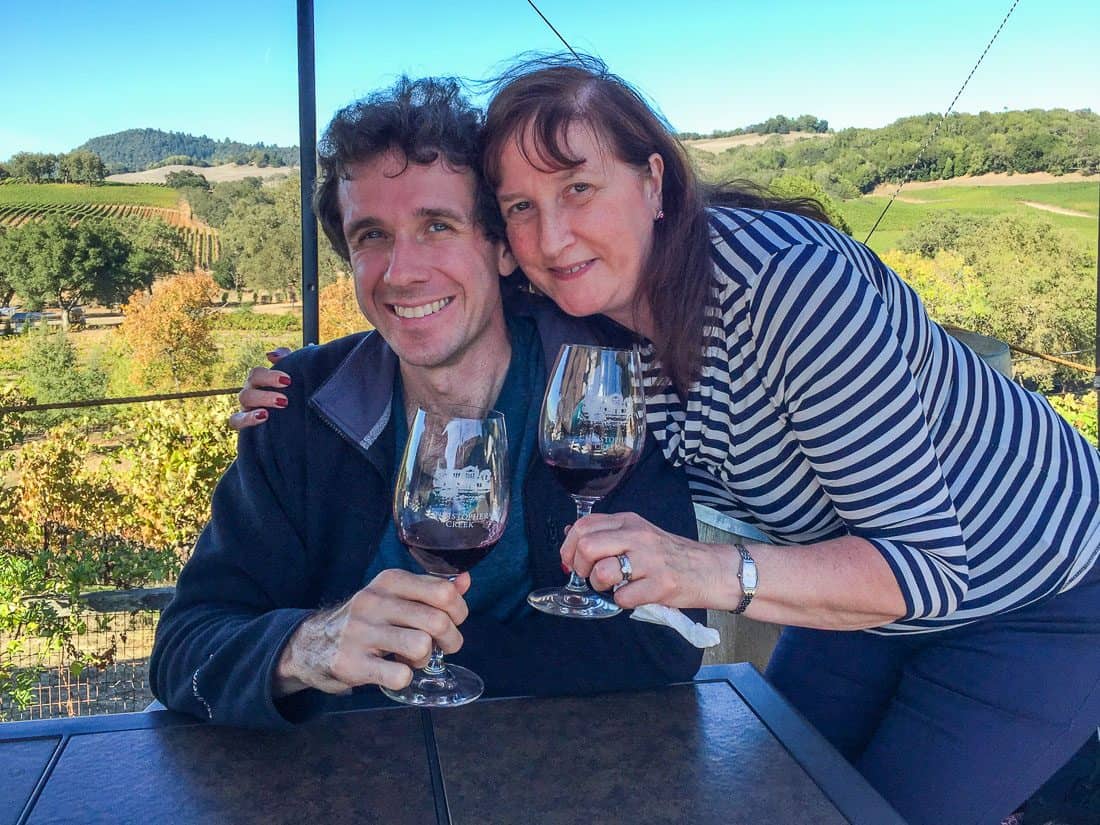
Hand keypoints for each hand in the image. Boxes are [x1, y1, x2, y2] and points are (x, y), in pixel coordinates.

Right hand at [229, 347, 292, 430]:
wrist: (295, 424)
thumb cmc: (293, 396)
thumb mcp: (295, 377)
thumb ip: (286, 360)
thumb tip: (271, 355)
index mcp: (262, 381)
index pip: (258, 372)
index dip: (270, 374)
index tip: (288, 380)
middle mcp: (252, 391)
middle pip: (252, 379)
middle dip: (268, 382)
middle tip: (287, 389)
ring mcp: (247, 407)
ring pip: (244, 397)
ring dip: (262, 398)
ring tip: (281, 403)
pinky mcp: (244, 423)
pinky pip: (236, 420)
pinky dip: (247, 418)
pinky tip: (263, 416)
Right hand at [273, 569, 470, 696]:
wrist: (310, 644)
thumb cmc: (364, 621)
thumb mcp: (393, 596)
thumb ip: (430, 589)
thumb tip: (466, 581)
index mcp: (389, 581)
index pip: (444, 591)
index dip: (459, 612)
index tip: (452, 622)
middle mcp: (374, 601)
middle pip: (437, 621)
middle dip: (450, 640)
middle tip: (442, 648)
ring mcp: (360, 632)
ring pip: (421, 646)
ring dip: (426, 659)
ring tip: (414, 659)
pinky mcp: (351, 663)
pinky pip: (398, 675)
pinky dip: (405, 678)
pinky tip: (395, 673)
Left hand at [562, 512, 738, 610]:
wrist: (710, 569)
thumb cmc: (671, 554)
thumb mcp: (639, 532)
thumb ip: (607, 532)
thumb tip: (570, 533)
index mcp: (629, 522)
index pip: (584, 525)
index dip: (569, 546)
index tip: (570, 562)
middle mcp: (638, 537)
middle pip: (587, 547)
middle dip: (580, 568)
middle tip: (589, 577)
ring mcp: (649, 560)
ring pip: (602, 572)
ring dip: (600, 586)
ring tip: (612, 587)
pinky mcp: (660, 585)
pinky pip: (623, 597)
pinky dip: (622, 602)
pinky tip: (632, 596)